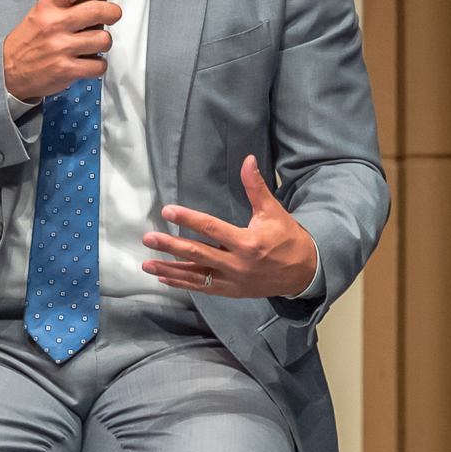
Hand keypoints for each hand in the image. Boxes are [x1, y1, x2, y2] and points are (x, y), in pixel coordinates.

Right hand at [4, 0, 121, 101]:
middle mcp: (55, 25)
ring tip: (95, 44)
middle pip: (97, 10)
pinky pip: (98, 65)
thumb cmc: (28, 42)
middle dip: (113, 12)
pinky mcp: (66, 69)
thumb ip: (65, 4)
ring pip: (103, 39)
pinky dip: (99, 65)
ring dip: (105, 42)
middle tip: (113, 15)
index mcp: (49, 7)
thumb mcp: (40, 13)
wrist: (10, 70)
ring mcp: (60, 47)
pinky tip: (90, 61)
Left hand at [142, 156, 318, 298]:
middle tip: (148, 238)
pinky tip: (163, 277)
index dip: (188, 219)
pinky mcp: (231, 291)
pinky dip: (182, 283)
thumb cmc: (287, 238)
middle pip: (198, 254)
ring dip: (170, 269)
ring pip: (196, 276)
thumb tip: (248, 160)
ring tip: (146, 263)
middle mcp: (237, 264)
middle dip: (170, 246)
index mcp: (247, 242)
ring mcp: (233, 281)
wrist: (304, 272)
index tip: (167, 211)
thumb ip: (255, 187)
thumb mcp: (273, 211)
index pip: (211, 229)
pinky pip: (202, 288)